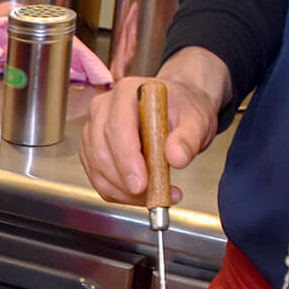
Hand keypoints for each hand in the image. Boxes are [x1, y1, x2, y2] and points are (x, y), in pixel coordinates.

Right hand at [78, 49, 228, 205]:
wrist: (176, 109)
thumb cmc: (182, 109)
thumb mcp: (196, 120)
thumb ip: (188, 138)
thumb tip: (176, 157)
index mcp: (127, 93)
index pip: (117, 127)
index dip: (126, 159)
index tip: (141, 183)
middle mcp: (103, 109)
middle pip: (101, 151)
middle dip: (123, 180)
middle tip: (150, 196)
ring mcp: (93, 130)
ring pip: (96, 168)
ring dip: (122, 191)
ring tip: (154, 195)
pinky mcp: (92, 150)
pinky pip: (98, 178)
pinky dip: (117, 193)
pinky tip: (141, 195)